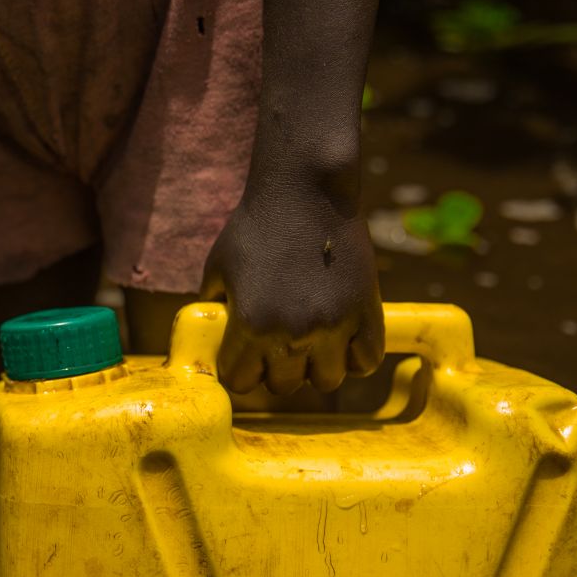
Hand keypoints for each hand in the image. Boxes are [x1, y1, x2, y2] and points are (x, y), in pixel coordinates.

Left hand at [200, 193, 383, 394]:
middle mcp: (293, 333)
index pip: (240, 382)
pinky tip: (342, 342)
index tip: (243, 359)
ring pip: (327, 381)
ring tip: (311, 347)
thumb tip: (209, 334)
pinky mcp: (366, 311)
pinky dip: (354, 358)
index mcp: (251, 324)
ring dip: (316, 369)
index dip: (238, 371)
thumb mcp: (218, 266)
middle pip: (283, 386)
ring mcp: (334, 325)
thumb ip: (212, 305)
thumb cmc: (255, 224)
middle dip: (276, 371)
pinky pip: (366, 360)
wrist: (304, 190)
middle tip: (276, 349)